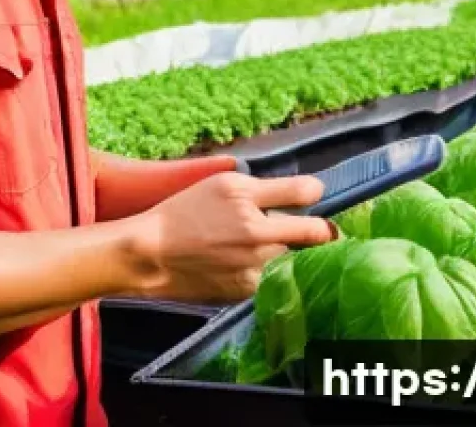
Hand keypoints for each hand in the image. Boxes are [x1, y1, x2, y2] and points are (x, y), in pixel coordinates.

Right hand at [127, 172, 336, 303]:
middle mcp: (255, 233)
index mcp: (247, 198)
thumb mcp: (224, 183)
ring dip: (296, 253)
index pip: (304, 193)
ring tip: (278, 248)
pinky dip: (274, 272)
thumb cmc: (185, 211)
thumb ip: (267, 188)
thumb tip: (309, 192)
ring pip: (296, 258)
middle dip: (319, 231)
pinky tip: (255, 265)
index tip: (314, 197)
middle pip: (314, 233)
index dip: (314, 193)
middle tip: (323, 231)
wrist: (152, 254)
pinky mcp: (246, 291)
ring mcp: (252, 267)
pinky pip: (275, 278)